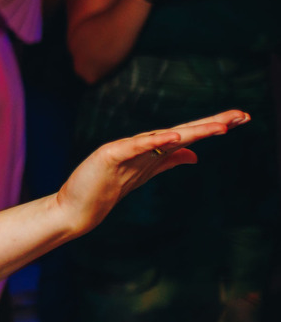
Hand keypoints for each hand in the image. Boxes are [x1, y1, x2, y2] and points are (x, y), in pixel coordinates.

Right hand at [53, 110, 247, 236]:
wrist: (77, 205)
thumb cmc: (105, 188)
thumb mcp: (145, 173)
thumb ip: (169, 160)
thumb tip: (195, 155)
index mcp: (154, 150)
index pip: (190, 134)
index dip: (215, 126)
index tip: (243, 118)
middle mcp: (143, 145)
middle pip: (184, 131)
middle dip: (213, 123)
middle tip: (242, 115)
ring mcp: (127, 149)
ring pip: (165, 137)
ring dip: (193, 131)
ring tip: (220, 127)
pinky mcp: (110, 155)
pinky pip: (137, 147)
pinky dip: (155, 141)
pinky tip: (174, 137)